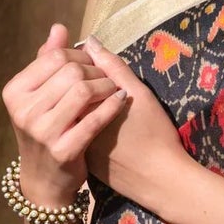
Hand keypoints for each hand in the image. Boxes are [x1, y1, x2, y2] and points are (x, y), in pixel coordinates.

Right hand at [1, 22, 129, 205]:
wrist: (43, 180)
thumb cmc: (45, 130)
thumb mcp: (38, 96)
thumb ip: (48, 61)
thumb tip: (59, 28)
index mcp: (14, 92)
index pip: (54, 57)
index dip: (80, 56)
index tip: (92, 64)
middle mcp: (23, 111)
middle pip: (71, 71)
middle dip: (96, 71)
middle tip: (108, 78)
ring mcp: (42, 132)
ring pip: (83, 91)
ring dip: (106, 86)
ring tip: (115, 89)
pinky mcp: (63, 151)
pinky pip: (94, 120)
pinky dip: (112, 106)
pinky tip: (121, 101)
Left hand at [75, 34, 188, 209]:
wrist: (159, 181)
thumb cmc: (155, 135)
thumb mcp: (138, 94)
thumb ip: (112, 67)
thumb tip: (90, 42)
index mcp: (84, 107)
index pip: (68, 74)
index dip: (84, 63)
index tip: (106, 67)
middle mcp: (73, 125)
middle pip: (65, 93)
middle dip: (81, 80)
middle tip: (109, 83)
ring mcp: (75, 143)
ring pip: (71, 112)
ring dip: (85, 101)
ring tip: (109, 101)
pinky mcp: (83, 158)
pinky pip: (77, 131)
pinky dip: (87, 121)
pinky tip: (109, 122)